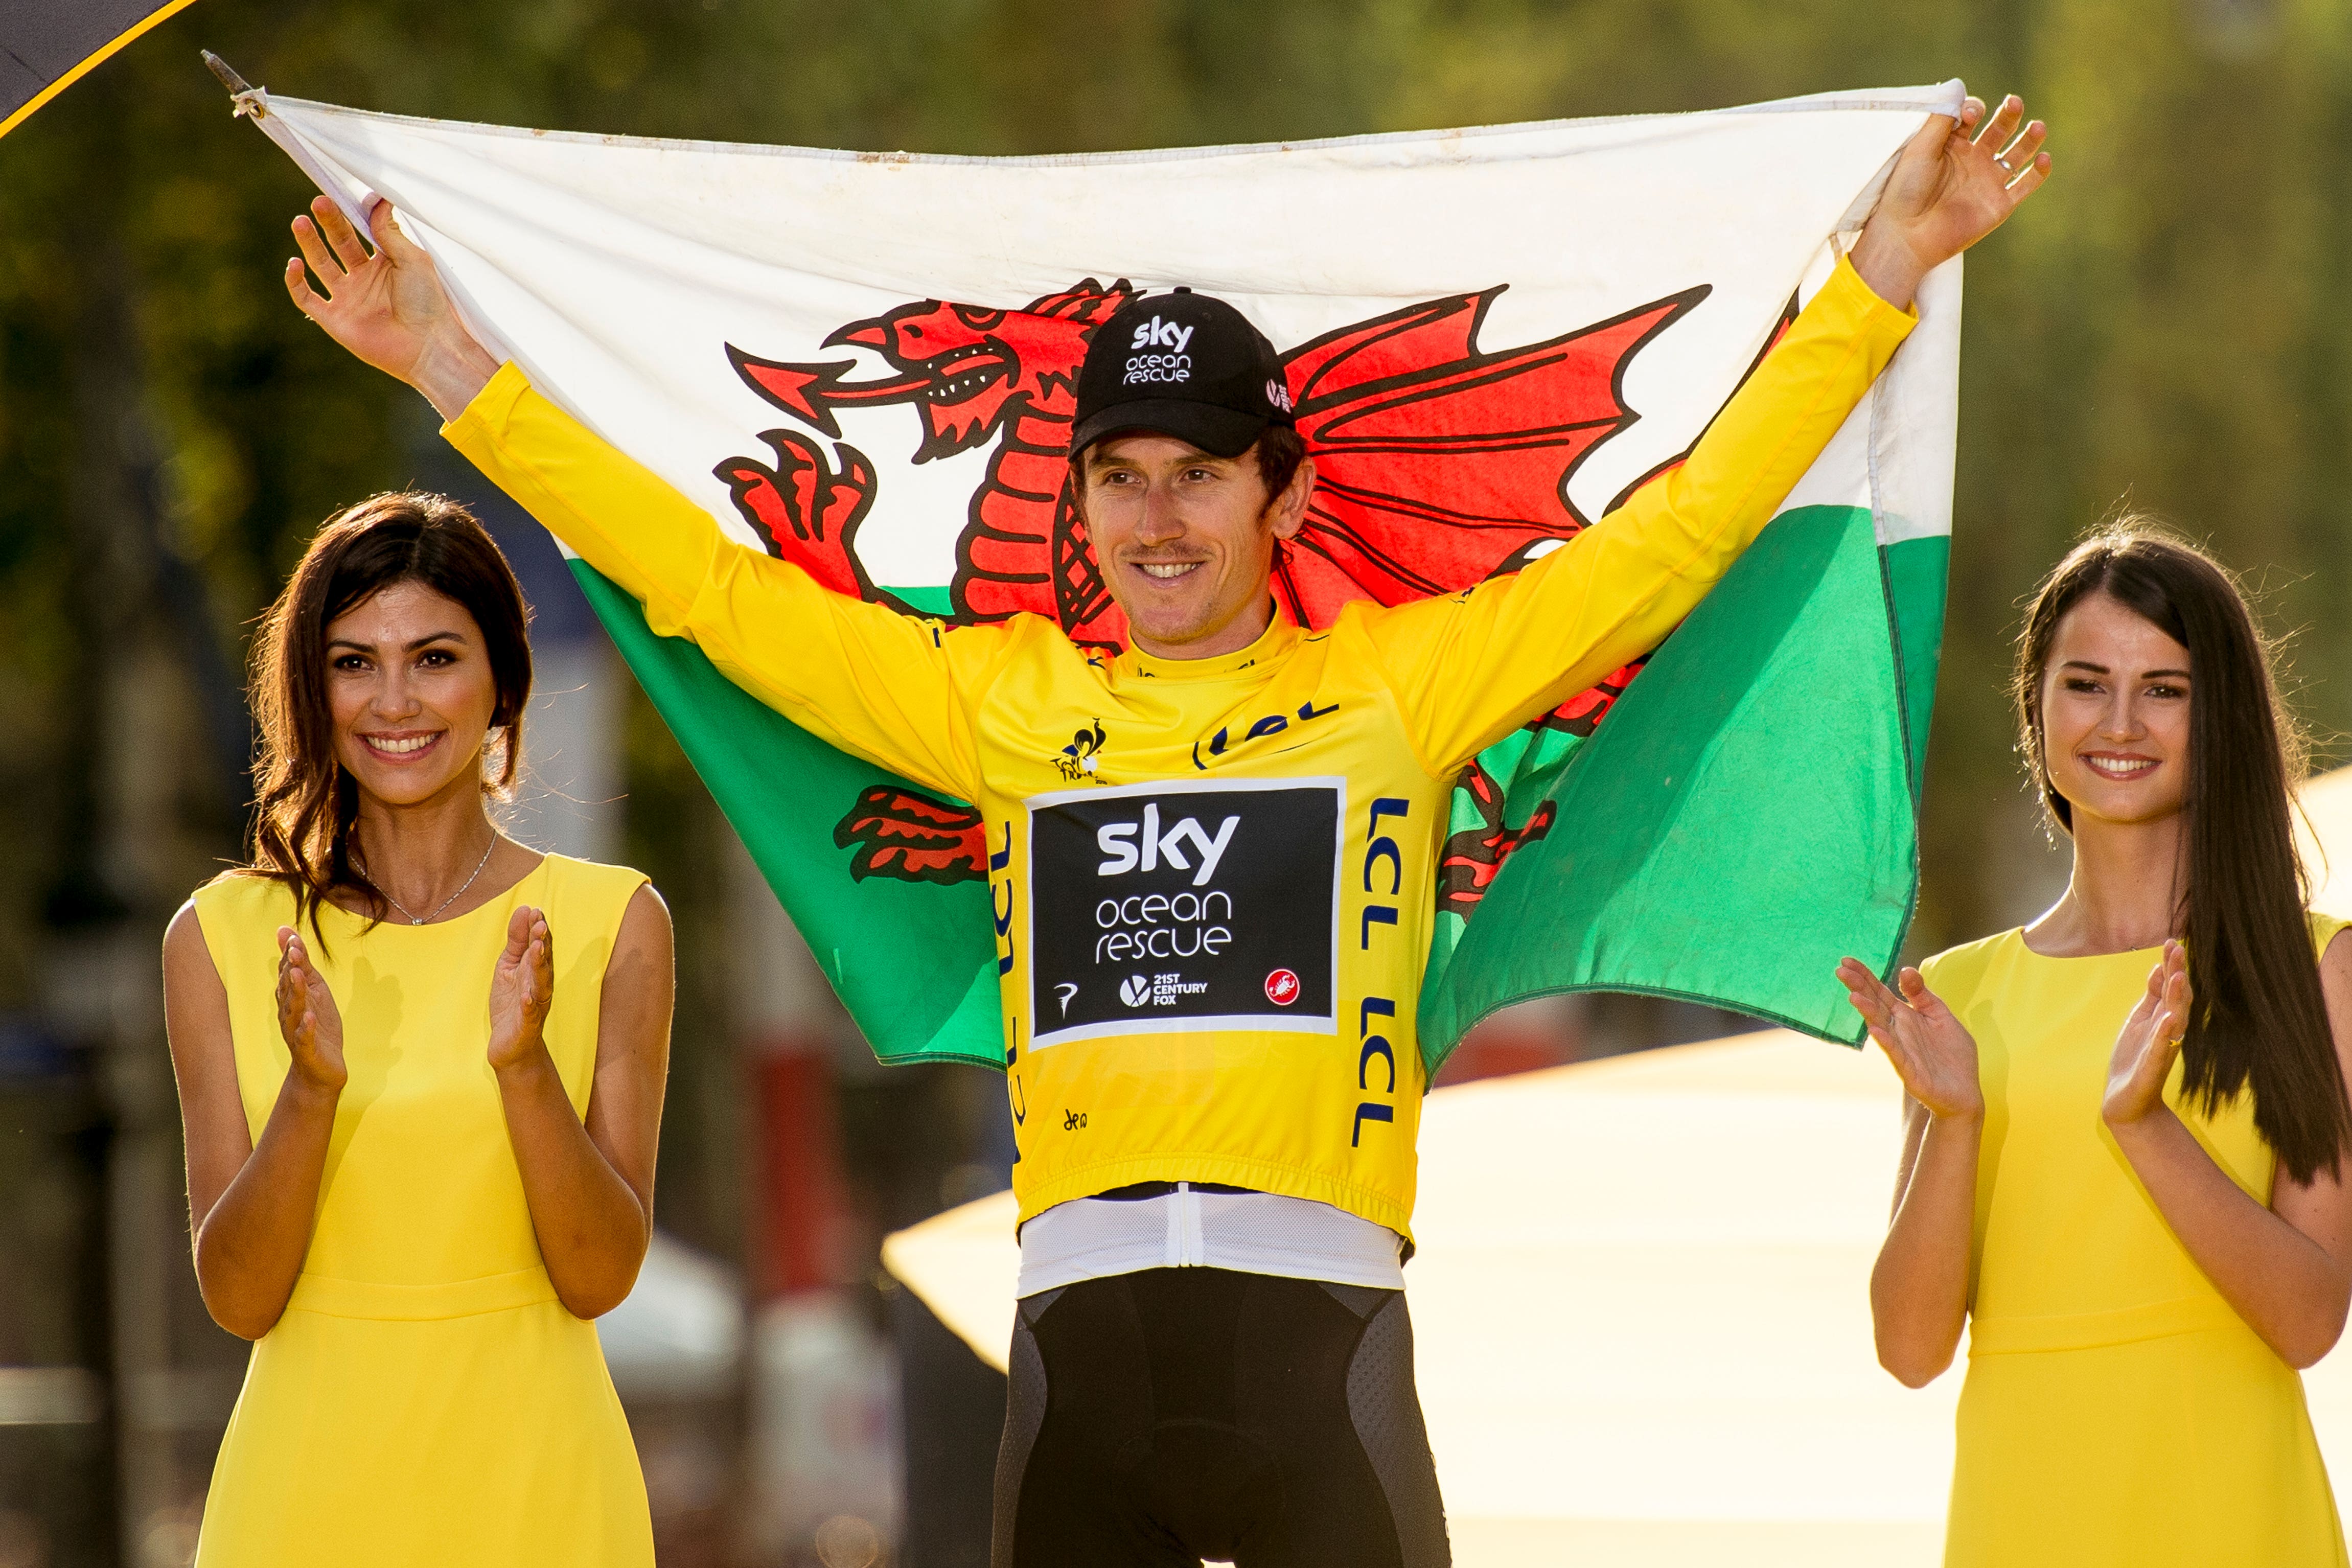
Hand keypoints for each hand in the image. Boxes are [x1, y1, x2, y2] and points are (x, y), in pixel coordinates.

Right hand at [275, 926, 346, 1093]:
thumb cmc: (317, 1024)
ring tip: (298, 974)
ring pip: (293, 1010)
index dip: (290, 956)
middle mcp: (289, 1013)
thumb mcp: (313, 989)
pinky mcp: (307, 1050)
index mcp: (291, 998)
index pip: (287, 974)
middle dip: (290, 969)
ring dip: (295, 992)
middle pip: (287, 989)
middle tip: (294, 950)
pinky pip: (304, 1038)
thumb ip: (302, 962)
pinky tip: (310, 1017)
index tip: (292, 937)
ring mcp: (296, 1031)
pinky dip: (306, 1028)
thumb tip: (285, 931)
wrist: (322, 1067)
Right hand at [284, 195, 499, 418]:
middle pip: (339, 243)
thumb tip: (378, 199)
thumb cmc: (428, 303)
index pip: (359, 232)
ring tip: (301, 222)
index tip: (339, 194)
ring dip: (310, 243)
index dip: (348, 214)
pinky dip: (296, 281)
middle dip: (329, 223)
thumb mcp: (413, 260)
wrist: (428, 346)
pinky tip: (294, 262)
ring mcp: (347, 298)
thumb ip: (391, 232)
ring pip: (321, 264)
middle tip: (320, 202)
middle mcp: (363, 278)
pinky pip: (306, 298)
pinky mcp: (334, 320)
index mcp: (384, 263)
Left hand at [488, 906, 554, 1074]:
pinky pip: (530, 1015)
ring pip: (540, 984)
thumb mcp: (509, 967)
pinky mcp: (527, 1026)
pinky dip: (529, 1006)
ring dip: (539, 967)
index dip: (538, 929)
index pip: (541, 946)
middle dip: (542, 943)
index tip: (534, 911)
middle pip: (544, 962)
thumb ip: (516, 941)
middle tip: (539, 924)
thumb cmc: (511, 1004)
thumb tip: (524, 909)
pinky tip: (526, 996)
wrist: (510, 1046)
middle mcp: (540, 986)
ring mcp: (535, 1006)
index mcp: (536, 970)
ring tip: (536, 950)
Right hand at [1839, 956, 1983, 1121]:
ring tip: (1854, 996)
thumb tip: (1905, 969)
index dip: (1864, 976)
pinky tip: (1874, 1030)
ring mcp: (1902, 1050)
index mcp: (1905, 1016)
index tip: (1847, 960)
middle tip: (1841, 970)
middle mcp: (1899, 1031)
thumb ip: (1922, 995)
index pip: (1880, 992)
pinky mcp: (1910, 1071)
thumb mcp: (1941, 1016)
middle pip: (1875, 1005)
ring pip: (1881, 1028)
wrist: (1964, 1092)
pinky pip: (1896, 1054)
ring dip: (1867, 1013)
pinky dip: (1886, 1042)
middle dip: (1859, 988)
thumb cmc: (1952, 1055)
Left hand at [1850, 93, 2050, 309]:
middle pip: (2000, 129)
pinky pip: (2026, 184)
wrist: (1907, 235)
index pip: (1972, 116)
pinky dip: (2038, 171)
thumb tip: (1957, 88)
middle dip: (2008, 114)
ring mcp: (1988, 180)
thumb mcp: (1919, 149)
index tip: (1967, 115)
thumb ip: (1940, 120)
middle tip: (2013, 103)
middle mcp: (1973, 159)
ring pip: (2018, 153)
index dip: (1973, 109)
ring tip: (2037, 126)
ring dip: (2030, 137)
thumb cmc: (1905, 191)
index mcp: (1952, 144)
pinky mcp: (2000, 204)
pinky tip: (2043, 158)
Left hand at [2104, 939, 2191, 1128]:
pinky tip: (2168, 1018)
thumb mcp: (2138, 1021)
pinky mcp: (2153, 1066)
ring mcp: (2161, 1047)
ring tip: (2178, 977)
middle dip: (2176, 974)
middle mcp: (2166, 1030)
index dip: (2170, 966)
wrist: (2127, 1101)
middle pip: (2174, 998)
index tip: (2171, 942)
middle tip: (2177, 949)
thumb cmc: (2134, 1059)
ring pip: (2173, 1019)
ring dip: (2176, 999)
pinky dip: (2164, 1033)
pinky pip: (2160, 1047)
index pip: (2168, 988)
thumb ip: (2150, 997)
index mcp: (2161, 1018)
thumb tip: (2157, 969)